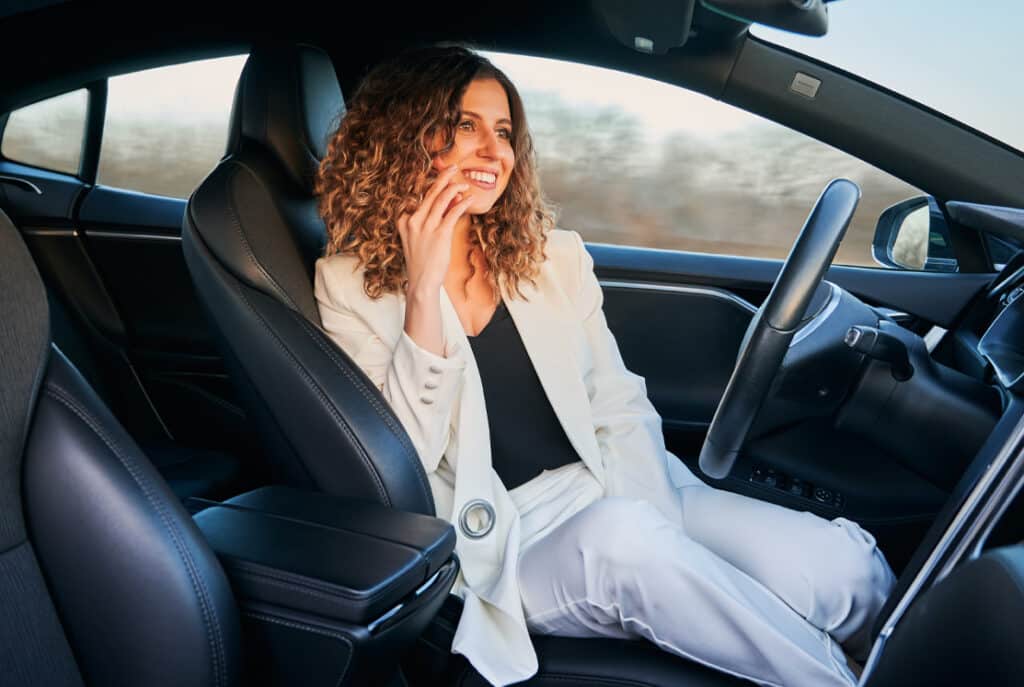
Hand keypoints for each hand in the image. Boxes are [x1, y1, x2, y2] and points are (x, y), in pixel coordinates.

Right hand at [397, 164, 473, 294]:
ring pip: (441, 199)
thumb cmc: (421, 264)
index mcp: (404, 221)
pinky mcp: (439, 234)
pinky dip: (462, 203)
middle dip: (443, 178)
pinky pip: (453, 212)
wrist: (421, 283)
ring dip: (454, 188)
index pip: (419, 198)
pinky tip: (469, 198)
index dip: (433, 187)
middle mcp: (413, 221)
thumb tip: (447, 205)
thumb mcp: (417, 240)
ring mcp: (425, 227)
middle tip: (453, 167)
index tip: (443, 180)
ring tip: (463, 183)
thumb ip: (429, 222)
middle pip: (430, 193)